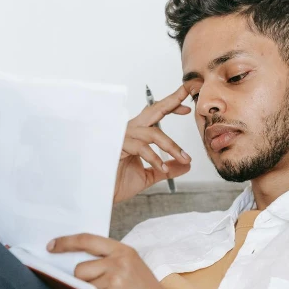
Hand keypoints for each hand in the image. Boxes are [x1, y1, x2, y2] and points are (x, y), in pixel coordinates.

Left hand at [46, 233, 189, 288]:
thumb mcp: (133, 271)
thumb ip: (110, 263)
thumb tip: (76, 267)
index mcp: (124, 251)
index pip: (87, 239)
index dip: (66, 242)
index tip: (51, 246)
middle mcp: (119, 261)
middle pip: (80, 268)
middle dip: (85, 283)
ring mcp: (115, 279)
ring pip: (82, 285)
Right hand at [113, 85, 193, 203]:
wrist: (102, 195)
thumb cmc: (118, 183)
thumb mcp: (149, 175)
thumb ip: (167, 169)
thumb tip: (186, 166)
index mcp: (136, 134)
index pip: (155, 114)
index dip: (171, 107)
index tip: (187, 109)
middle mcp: (130, 130)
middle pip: (153, 110)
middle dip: (171, 101)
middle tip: (186, 93)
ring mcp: (123, 137)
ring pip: (153, 133)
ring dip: (171, 145)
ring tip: (185, 158)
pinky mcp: (117, 146)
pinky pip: (141, 148)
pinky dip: (155, 158)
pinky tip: (163, 168)